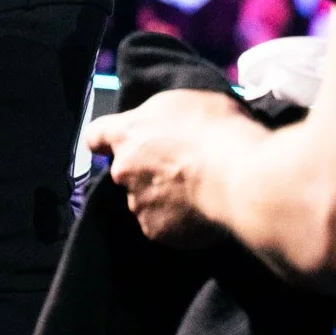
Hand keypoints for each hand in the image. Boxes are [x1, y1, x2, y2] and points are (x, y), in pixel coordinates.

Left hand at [83, 88, 254, 246]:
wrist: (238, 179)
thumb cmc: (216, 132)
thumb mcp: (186, 103)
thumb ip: (163, 117)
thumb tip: (166, 127)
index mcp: (127, 133)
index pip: (96, 135)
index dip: (104, 141)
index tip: (111, 145)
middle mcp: (123, 170)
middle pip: (125, 170)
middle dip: (147, 171)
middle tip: (180, 169)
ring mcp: (138, 203)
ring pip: (144, 200)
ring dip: (163, 198)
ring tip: (196, 193)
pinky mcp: (156, 231)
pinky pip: (163, 226)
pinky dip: (178, 222)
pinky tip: (201, 213)